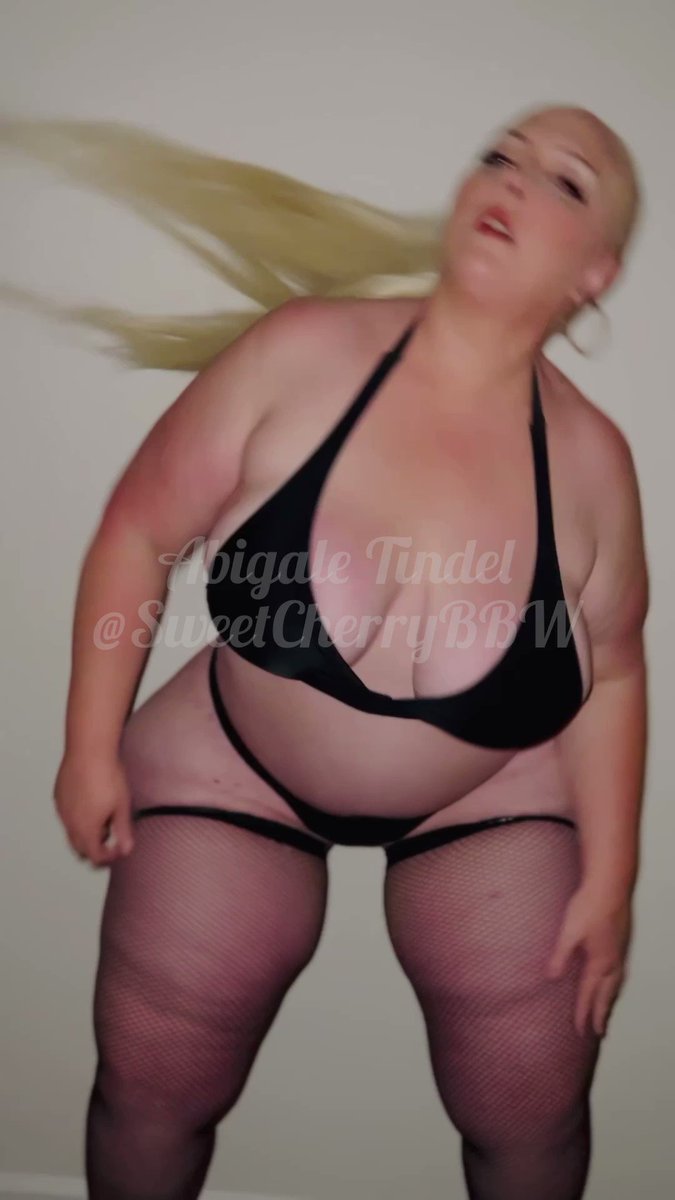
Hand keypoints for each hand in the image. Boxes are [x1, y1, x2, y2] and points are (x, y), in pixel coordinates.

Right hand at [53, 752, 134, 866]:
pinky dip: (77, 820)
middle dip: (95, 849)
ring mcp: (62, 810)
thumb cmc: (108, 776)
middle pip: (80, 849)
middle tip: (111, 841)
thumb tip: (126, 849)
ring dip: (86, 834)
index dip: (108, 858)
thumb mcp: (121, 806)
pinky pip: (66, 817)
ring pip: (71, 833)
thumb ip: (123, 831)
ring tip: (104, 820)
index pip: (95, 856)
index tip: (118, 851)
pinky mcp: (58, 797)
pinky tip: (91, 805)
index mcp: (86, 829)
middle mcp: (70, 823)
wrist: (89, 751)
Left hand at [546, 882, 632, 1037]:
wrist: (610, 884)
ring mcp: (620, 951)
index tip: (580, 1031)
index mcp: (600, 962)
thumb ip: (560, 956)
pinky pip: (620, 972)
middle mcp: (614, 961)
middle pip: (608, 995)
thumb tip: (550, 977)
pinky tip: (611, 979)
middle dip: (602, 1014)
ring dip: (611, 1000)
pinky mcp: (621, 941)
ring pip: (617, 984)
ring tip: (606, 1011)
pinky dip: (615, 984)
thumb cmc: (589, 905)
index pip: (589, 994)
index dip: (583, 1013)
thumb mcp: (569, 932)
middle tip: (600, 1032)